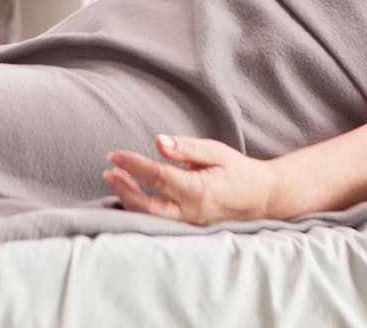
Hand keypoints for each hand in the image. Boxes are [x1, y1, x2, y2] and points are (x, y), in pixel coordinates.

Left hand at [104, 134, 279, 223]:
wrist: (259, 196)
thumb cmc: (236, 169)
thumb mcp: (215, 151)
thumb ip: (186, 148)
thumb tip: (158, 142)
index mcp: (198, 190)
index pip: (157, 177)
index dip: (133, 165)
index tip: (114, 154)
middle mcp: (191, 211)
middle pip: (147, 206)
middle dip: (124, 189)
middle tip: (108, 171)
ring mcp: (188, 222)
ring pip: (150, 217)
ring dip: (129, 198)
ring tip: (116, 178)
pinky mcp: (187, 225)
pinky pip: (158, 220)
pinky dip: (140, 207)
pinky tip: (131, 191)